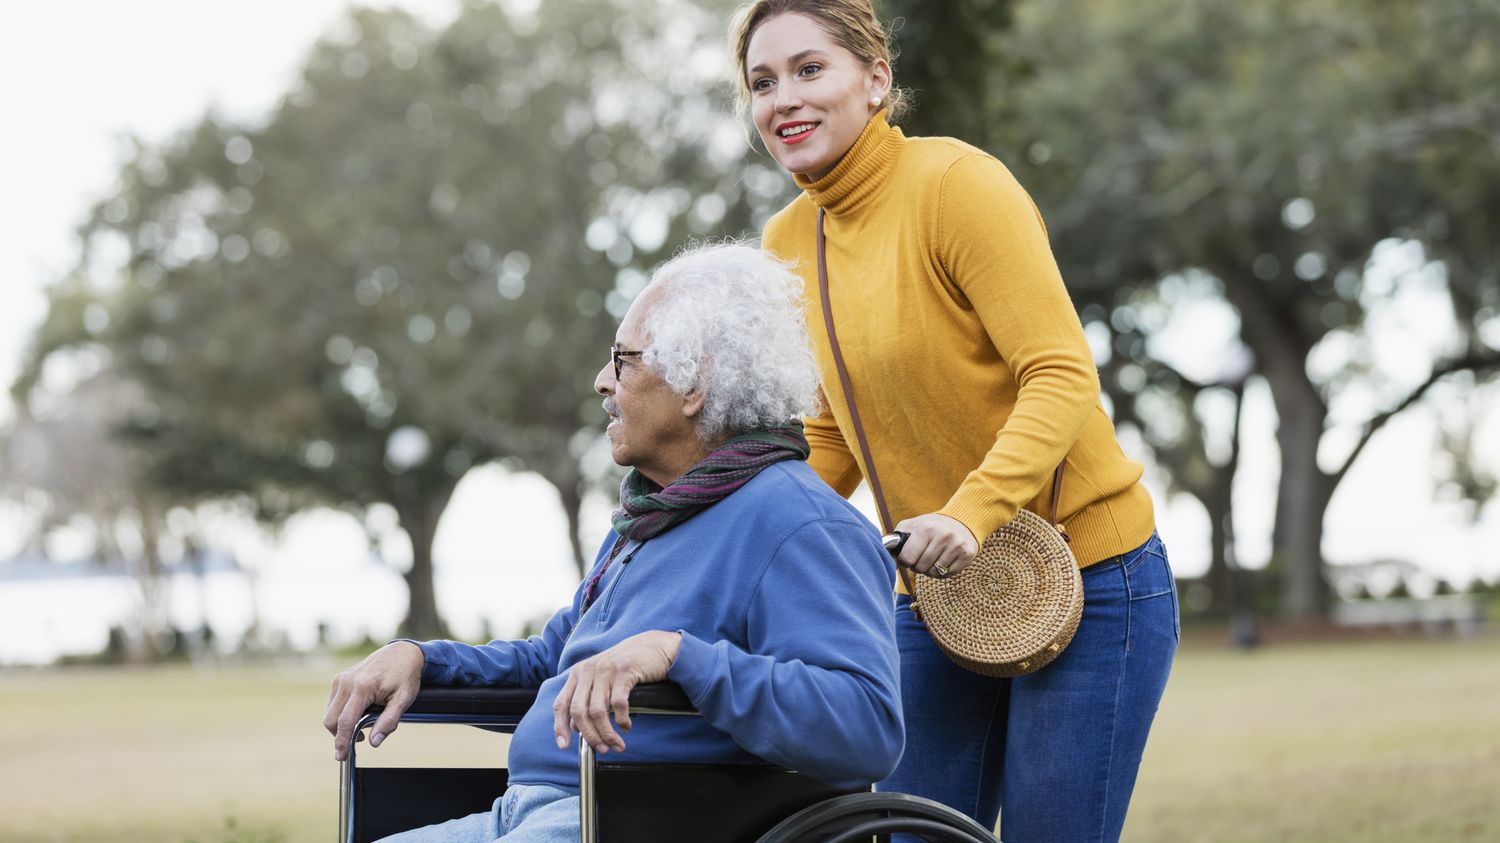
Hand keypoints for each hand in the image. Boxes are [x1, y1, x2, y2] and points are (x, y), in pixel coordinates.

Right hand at [323, 641, 423, 761]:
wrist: (402, 653)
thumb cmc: (405, 676)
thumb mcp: (404, 700)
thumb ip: (388, 722)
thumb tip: (374, 743)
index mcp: (362, 687)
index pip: (345, 722)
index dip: (341, 742)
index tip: (341, 756)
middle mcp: (347, 682)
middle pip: (331, 720)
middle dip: (339, 736)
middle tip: (357, 742)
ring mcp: (340, 679)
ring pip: (329, 713)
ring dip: (341, 725)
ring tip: (363, 724)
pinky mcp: (339, 679)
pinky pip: (332, 704)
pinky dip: (340, 714)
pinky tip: (359, 713)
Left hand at [552, 630, 681, 755]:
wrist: (653, 646)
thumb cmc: (626, 666)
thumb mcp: (600, 679)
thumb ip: (586, 698)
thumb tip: (574, 727)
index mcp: (578, 673)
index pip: (561, 704)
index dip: (560, 727)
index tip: (565, 746)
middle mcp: (588, 670)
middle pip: (579, 711)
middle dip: (589, 735)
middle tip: (601, 749)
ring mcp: (606, 670)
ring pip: (598, 711)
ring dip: (606, 733)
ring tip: (616, 744)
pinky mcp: (624, 671)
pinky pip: (618, 704)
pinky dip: (621, 720)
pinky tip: (626, 726)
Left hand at [892, 513, 978, 577]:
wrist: (961, 520)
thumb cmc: (930, 526)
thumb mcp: (912, 525)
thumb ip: (897, 538)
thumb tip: (884, 552)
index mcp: (926, 528)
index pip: (907, 559)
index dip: (905, 562)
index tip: (908, 558)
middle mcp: (943, 536)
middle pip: (921, 568)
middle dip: (918, 566)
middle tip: (922, 557)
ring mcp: (957, 545)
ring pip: (935, 573)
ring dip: (930, 570)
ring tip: (933, 559)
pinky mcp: (968, 554)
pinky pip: (948, 575)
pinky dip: (943, 572)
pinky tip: (944, 560)